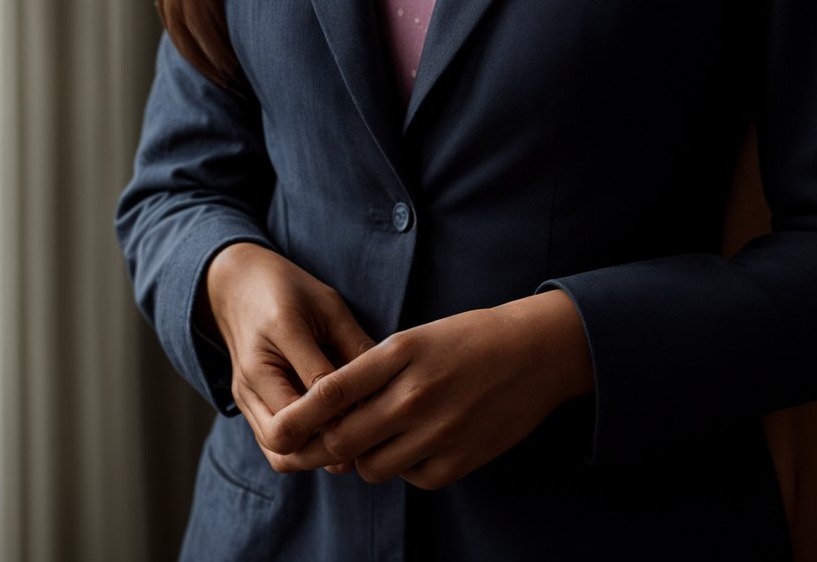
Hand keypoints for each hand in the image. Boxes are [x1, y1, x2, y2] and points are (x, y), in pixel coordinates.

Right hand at [199, 242, 376, 474]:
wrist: (236, 287)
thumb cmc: (290, 290)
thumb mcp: (329, 305)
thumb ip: (354, 344)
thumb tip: (389, 385)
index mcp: (279, 331)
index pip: (319, 388)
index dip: (353, 406)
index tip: (382, 409)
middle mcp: (253, 371)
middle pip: (285, 436)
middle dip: (327, 444)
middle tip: (364, 436)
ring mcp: (244, 395)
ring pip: (277, 452)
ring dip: (315, 454)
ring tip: (351, 444)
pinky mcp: (245, 407)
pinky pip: (272, 446)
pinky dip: (302, 450)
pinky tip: (330, 438)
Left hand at [256, 289, 592, 488]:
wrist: (536, 353)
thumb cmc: (470, 338)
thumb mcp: (418, 337)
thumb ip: (374, 370)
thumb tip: (329, 407)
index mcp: (401, 353)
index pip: (331, 391)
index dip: (298, 416)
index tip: (281, 428)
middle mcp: (415, 394)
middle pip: (342, 440)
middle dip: (322, 447)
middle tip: (318, 444)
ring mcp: (437, 432)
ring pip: (371, 467)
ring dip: (365, 457)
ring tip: (379, 435)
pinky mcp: (457, 462)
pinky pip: (410, 479)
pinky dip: (405, 466)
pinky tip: (419, 441)